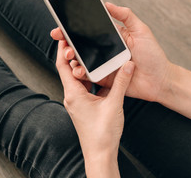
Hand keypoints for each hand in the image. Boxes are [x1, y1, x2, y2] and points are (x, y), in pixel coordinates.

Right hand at [51, 2, 172, 102]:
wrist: (160, 80)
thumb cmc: (154, 55)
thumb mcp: (141, 31)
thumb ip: (126, 16)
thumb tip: (107, 3)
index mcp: (112, 36)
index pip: (90, 29)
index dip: (75, 27)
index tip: (62, 24)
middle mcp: (105, 49)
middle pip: (82, 44)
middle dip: (67, 41)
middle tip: (60, 38)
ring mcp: (103, 64)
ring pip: (82, 59)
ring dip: (71, 56)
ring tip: (69, 54)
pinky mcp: (104, 78)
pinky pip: (88, 75)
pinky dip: (80, 72)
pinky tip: (77, 70)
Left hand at [55, 40, 134, 175]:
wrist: (101, 153)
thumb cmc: (102, 133)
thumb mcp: (114, 103)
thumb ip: (121, 82)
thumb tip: (128, 64)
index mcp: (73, 94)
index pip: (63, 66)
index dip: (63, 50)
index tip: (65, 37)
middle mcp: (72, 97)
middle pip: (70, 70)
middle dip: (75, 56)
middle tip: (81, 42)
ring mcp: (78, 102)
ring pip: (79, 79)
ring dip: (85, 67)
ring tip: (93, 54)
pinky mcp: (85, 107)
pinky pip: (86, 88)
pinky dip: (92, 79)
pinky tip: (103, 74)